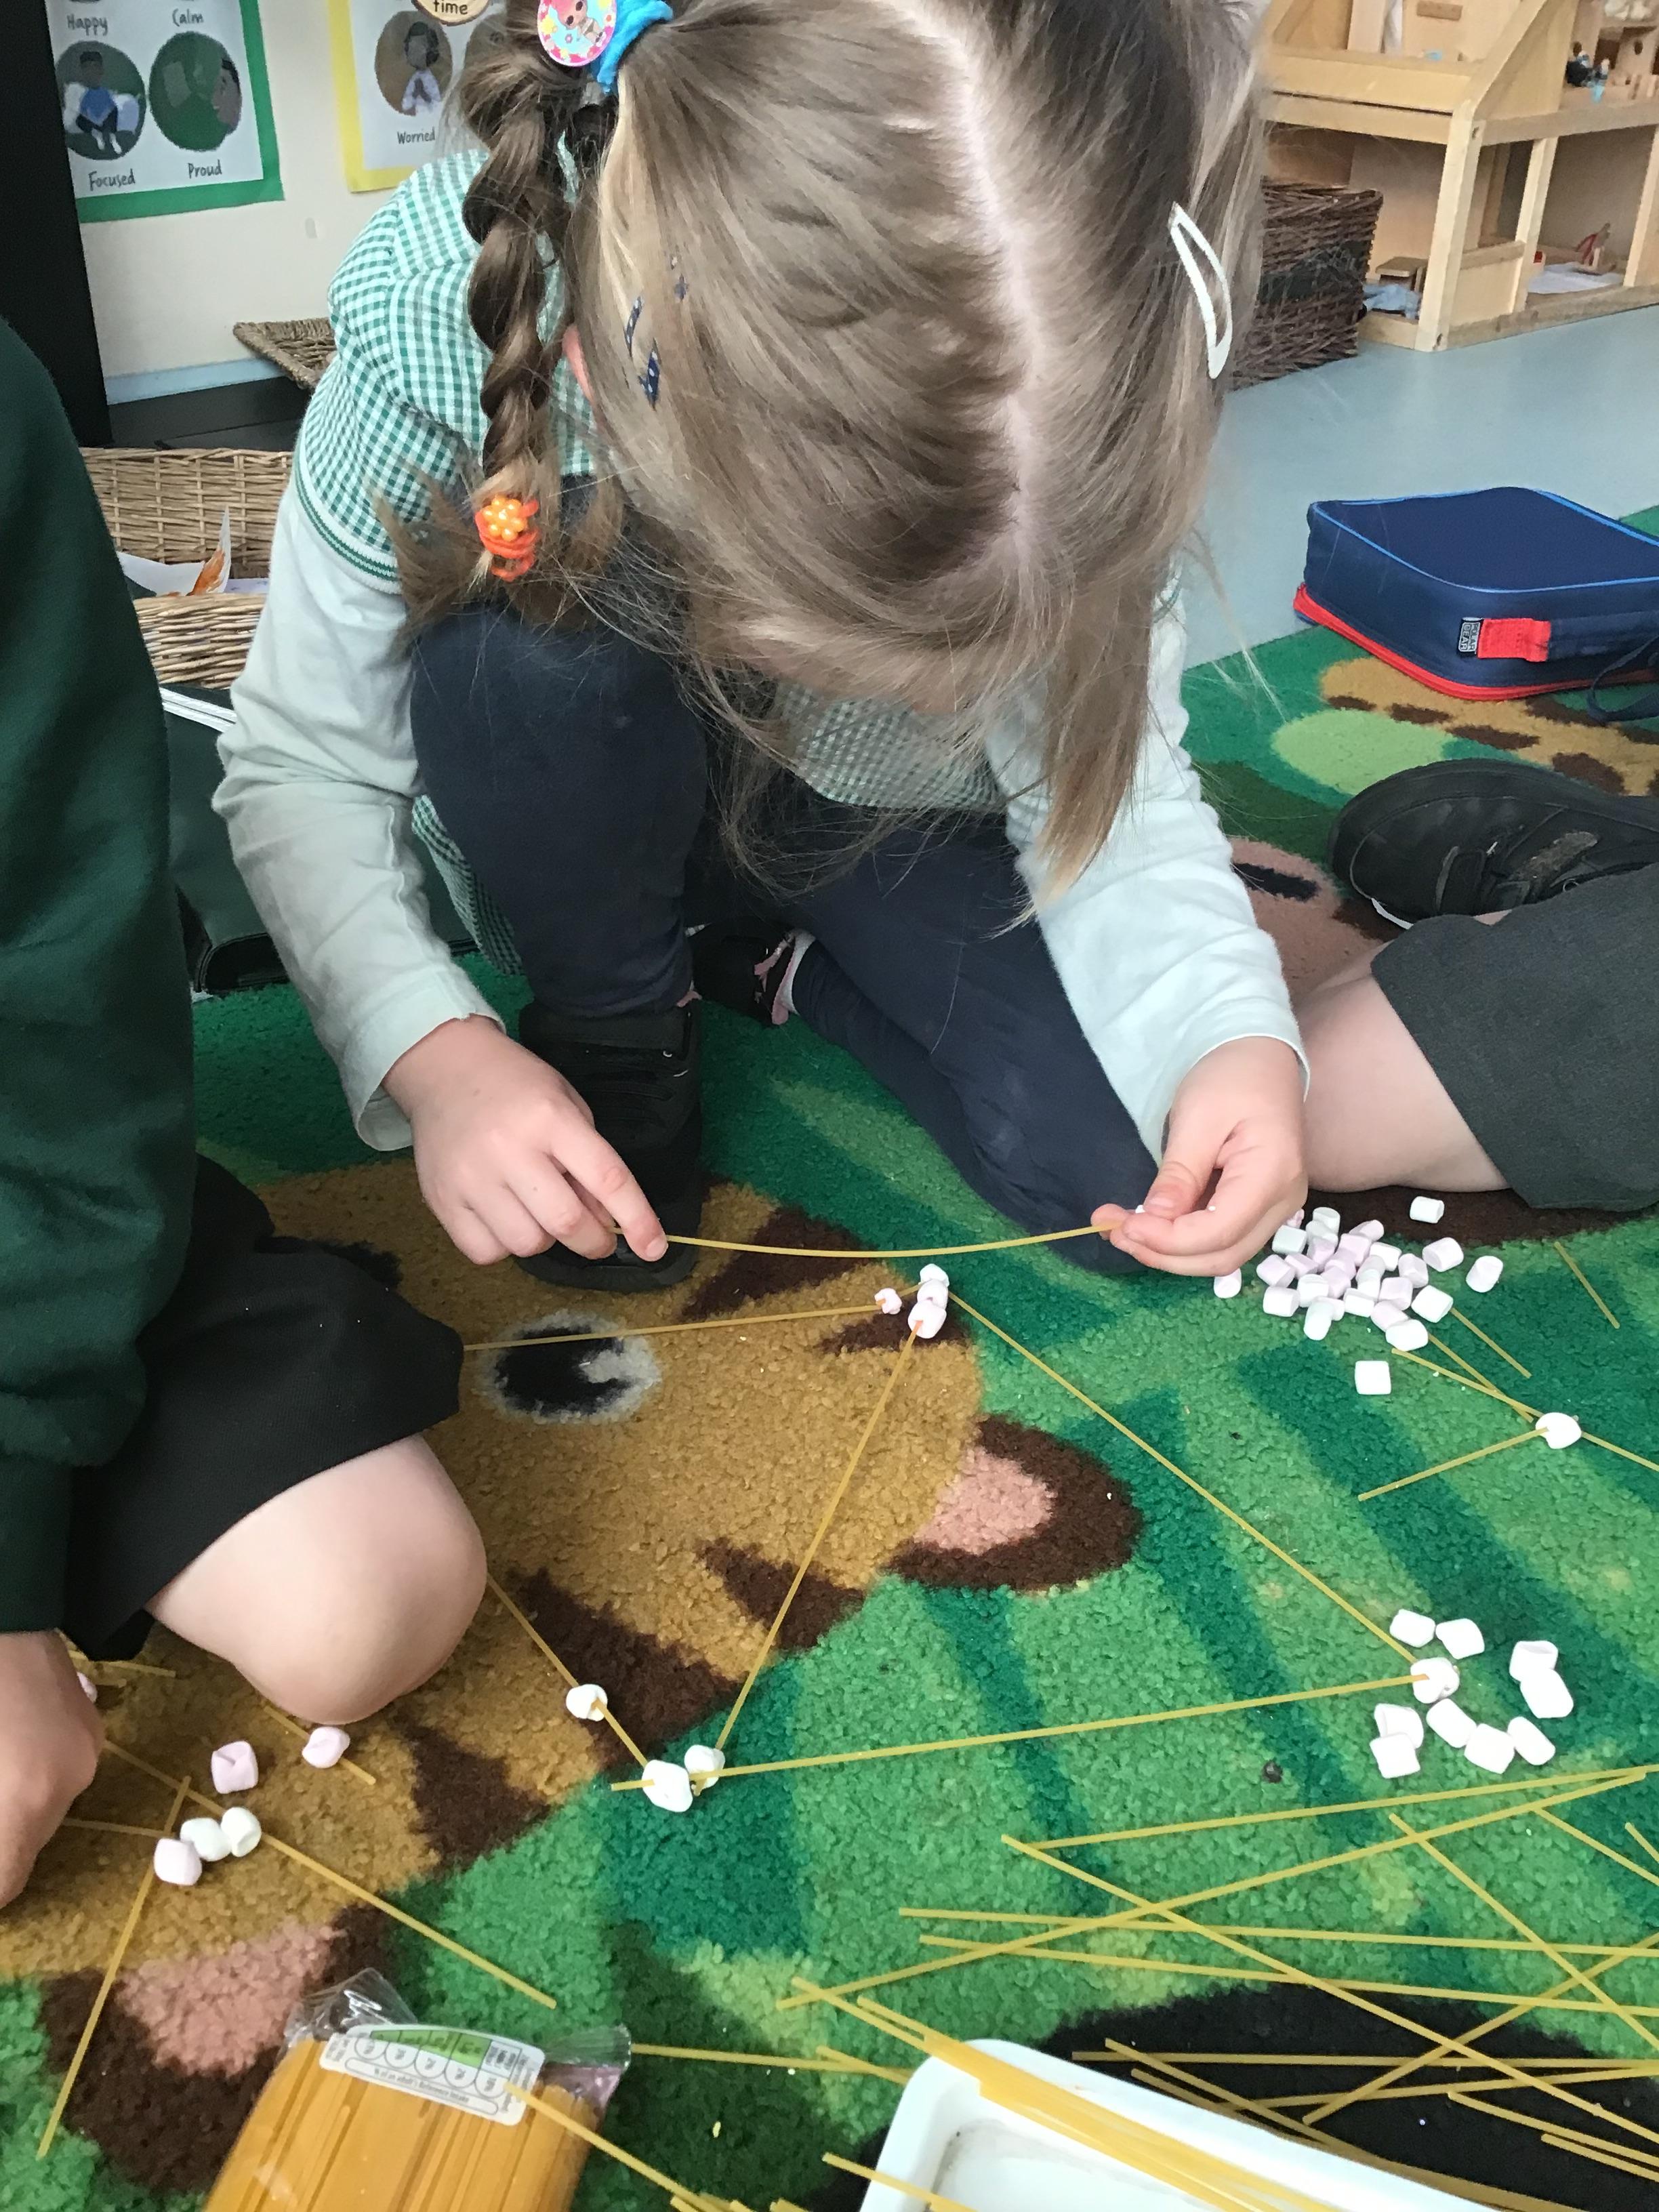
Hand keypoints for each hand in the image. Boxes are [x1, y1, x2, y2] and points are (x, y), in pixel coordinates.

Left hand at [0, 1633, 103, 1909]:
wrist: (1, 1604)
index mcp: (22, 1799)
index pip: (4, 1885)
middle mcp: (68, 1782)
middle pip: (22, 1846)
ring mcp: (86, 1748)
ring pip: (39, 1807)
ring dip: (6, 1805)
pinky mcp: (88, 1722)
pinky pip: (54, 1771)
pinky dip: (23, 1772)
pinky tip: (0, 1743)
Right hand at [384, 1017, 666, 1268]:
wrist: (444, 1067)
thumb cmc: (516, 1086)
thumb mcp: (567, 1106)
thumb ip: (590, 1161)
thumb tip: (608, 1220)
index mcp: (551, 1119)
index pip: (607, 1178)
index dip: (638, 1219)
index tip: (654, 1248)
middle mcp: (510, 1149)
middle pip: (565, 1223)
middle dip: (594, 1241)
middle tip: (598, 1237)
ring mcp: (471, 1177)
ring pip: (526, 1244)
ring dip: (546, 1240)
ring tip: (539, 1211)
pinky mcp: (441, 1199)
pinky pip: (486, 1251)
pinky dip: (504, 1246)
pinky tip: (504, 1217)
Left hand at [1093, 1038, 1305, 1276]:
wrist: (1261, 1059)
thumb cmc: (1231, 1077)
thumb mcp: (1198, 1117)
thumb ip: (1180, 1172)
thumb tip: (1155, 1218)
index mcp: (1272, 1174)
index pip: (1219, 1232)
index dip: (1168, 1240)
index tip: (1123, 1226)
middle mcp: (1282, 1201)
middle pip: (1222, 1255)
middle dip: (1164, 1253)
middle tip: (1113, 1232)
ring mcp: (1275, 1208)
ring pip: (1221, 1255)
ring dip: (1169, 1252)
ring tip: (1123, 1230)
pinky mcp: (1258, 1206)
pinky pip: (1221, 1237)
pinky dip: (1182, 1239)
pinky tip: (1149, 1224)